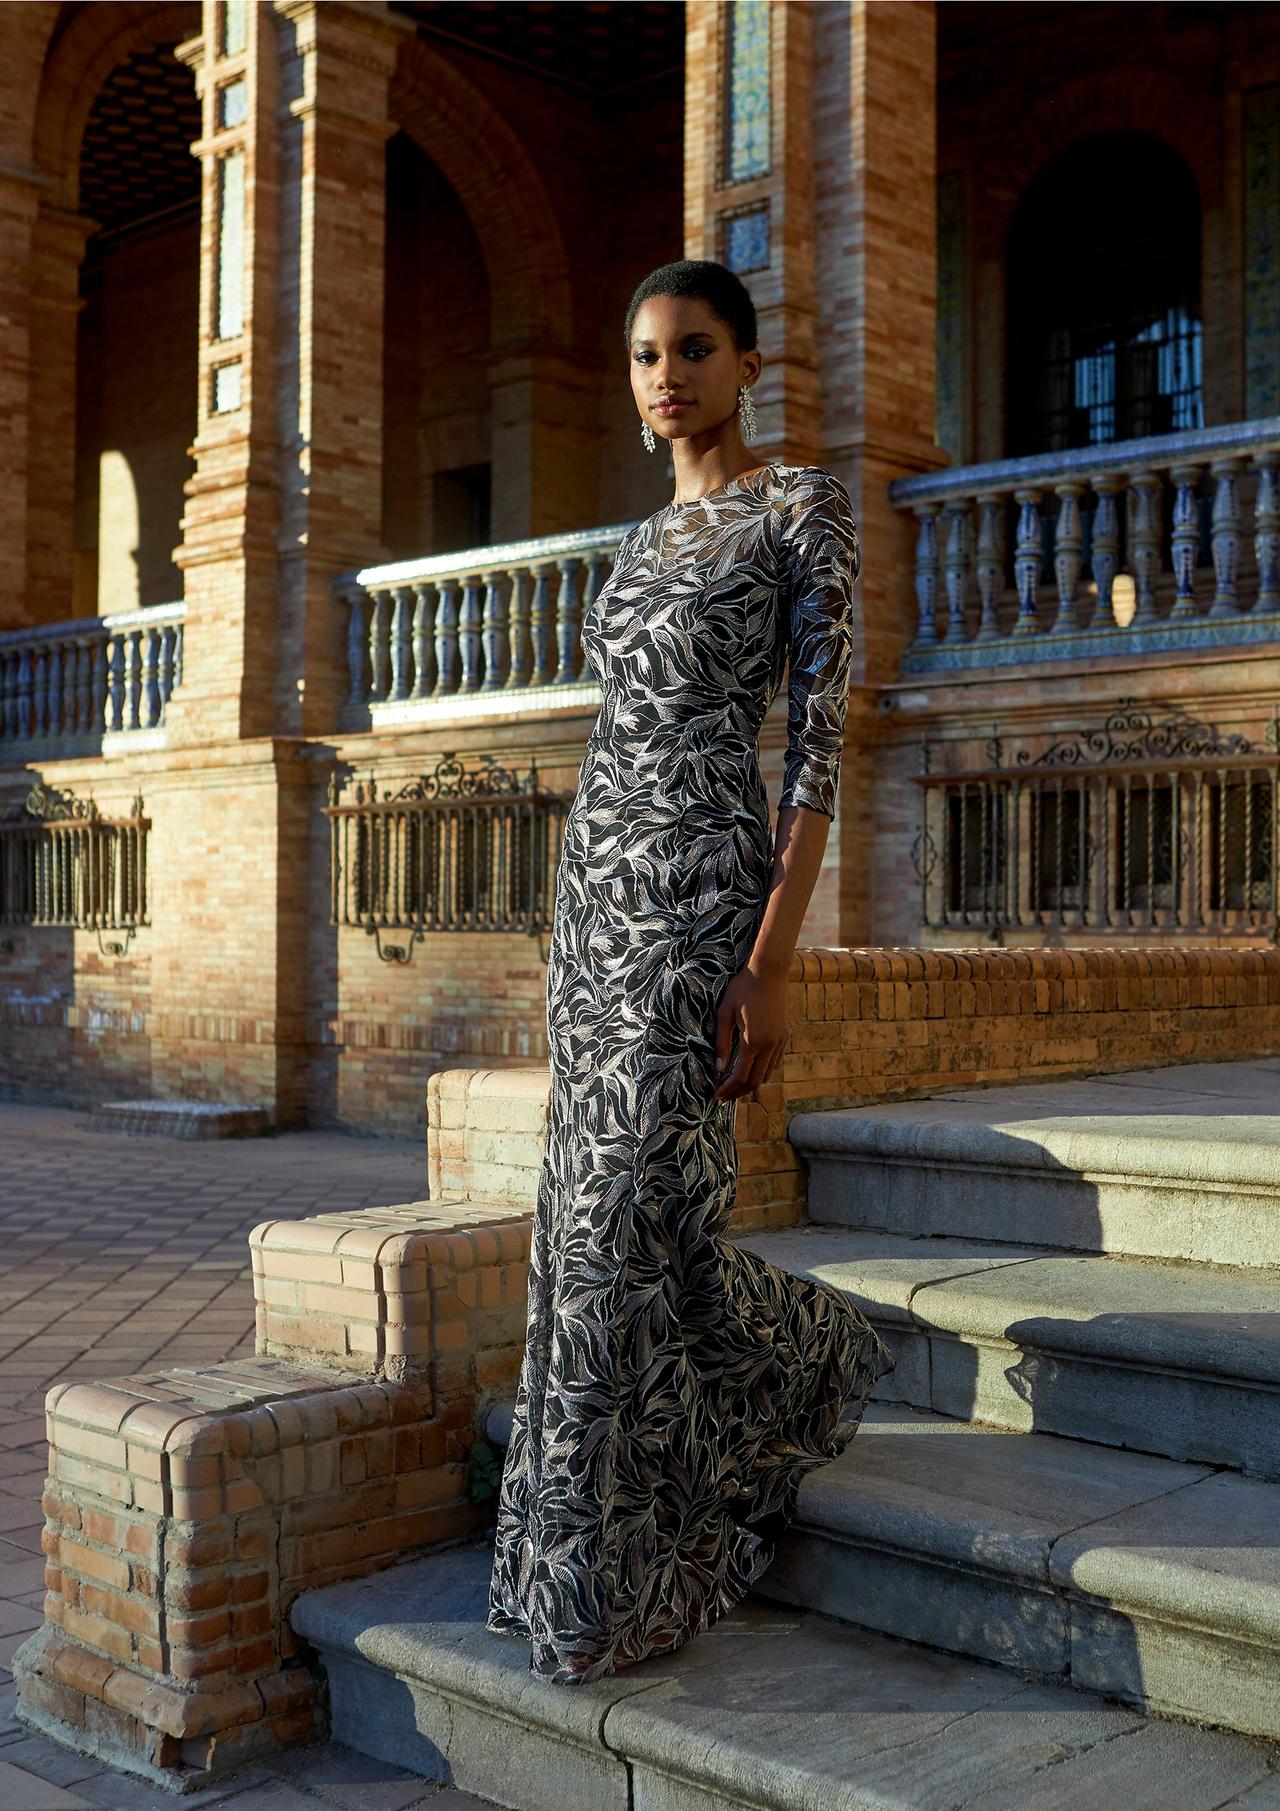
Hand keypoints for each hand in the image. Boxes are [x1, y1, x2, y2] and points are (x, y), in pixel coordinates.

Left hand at [712, 962, 788, 1101]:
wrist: (769, 971)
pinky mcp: (784, 1035)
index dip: (728, 1089)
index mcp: (753, 1040)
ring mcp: (780, 1041)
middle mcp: (770, 1044)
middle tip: (724, 1097)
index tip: (716, 1096)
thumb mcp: (724, 1013)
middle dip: (739, 1092)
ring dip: (752, 1083)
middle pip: (756, 1081)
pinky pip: (774, 1062)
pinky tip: (750, 1069)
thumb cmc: (742, 988)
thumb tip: (718, 1068)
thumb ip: (721, 1042)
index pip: (740, 1076)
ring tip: (735, 1086)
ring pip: (767, 1073)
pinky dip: (762, 1071)